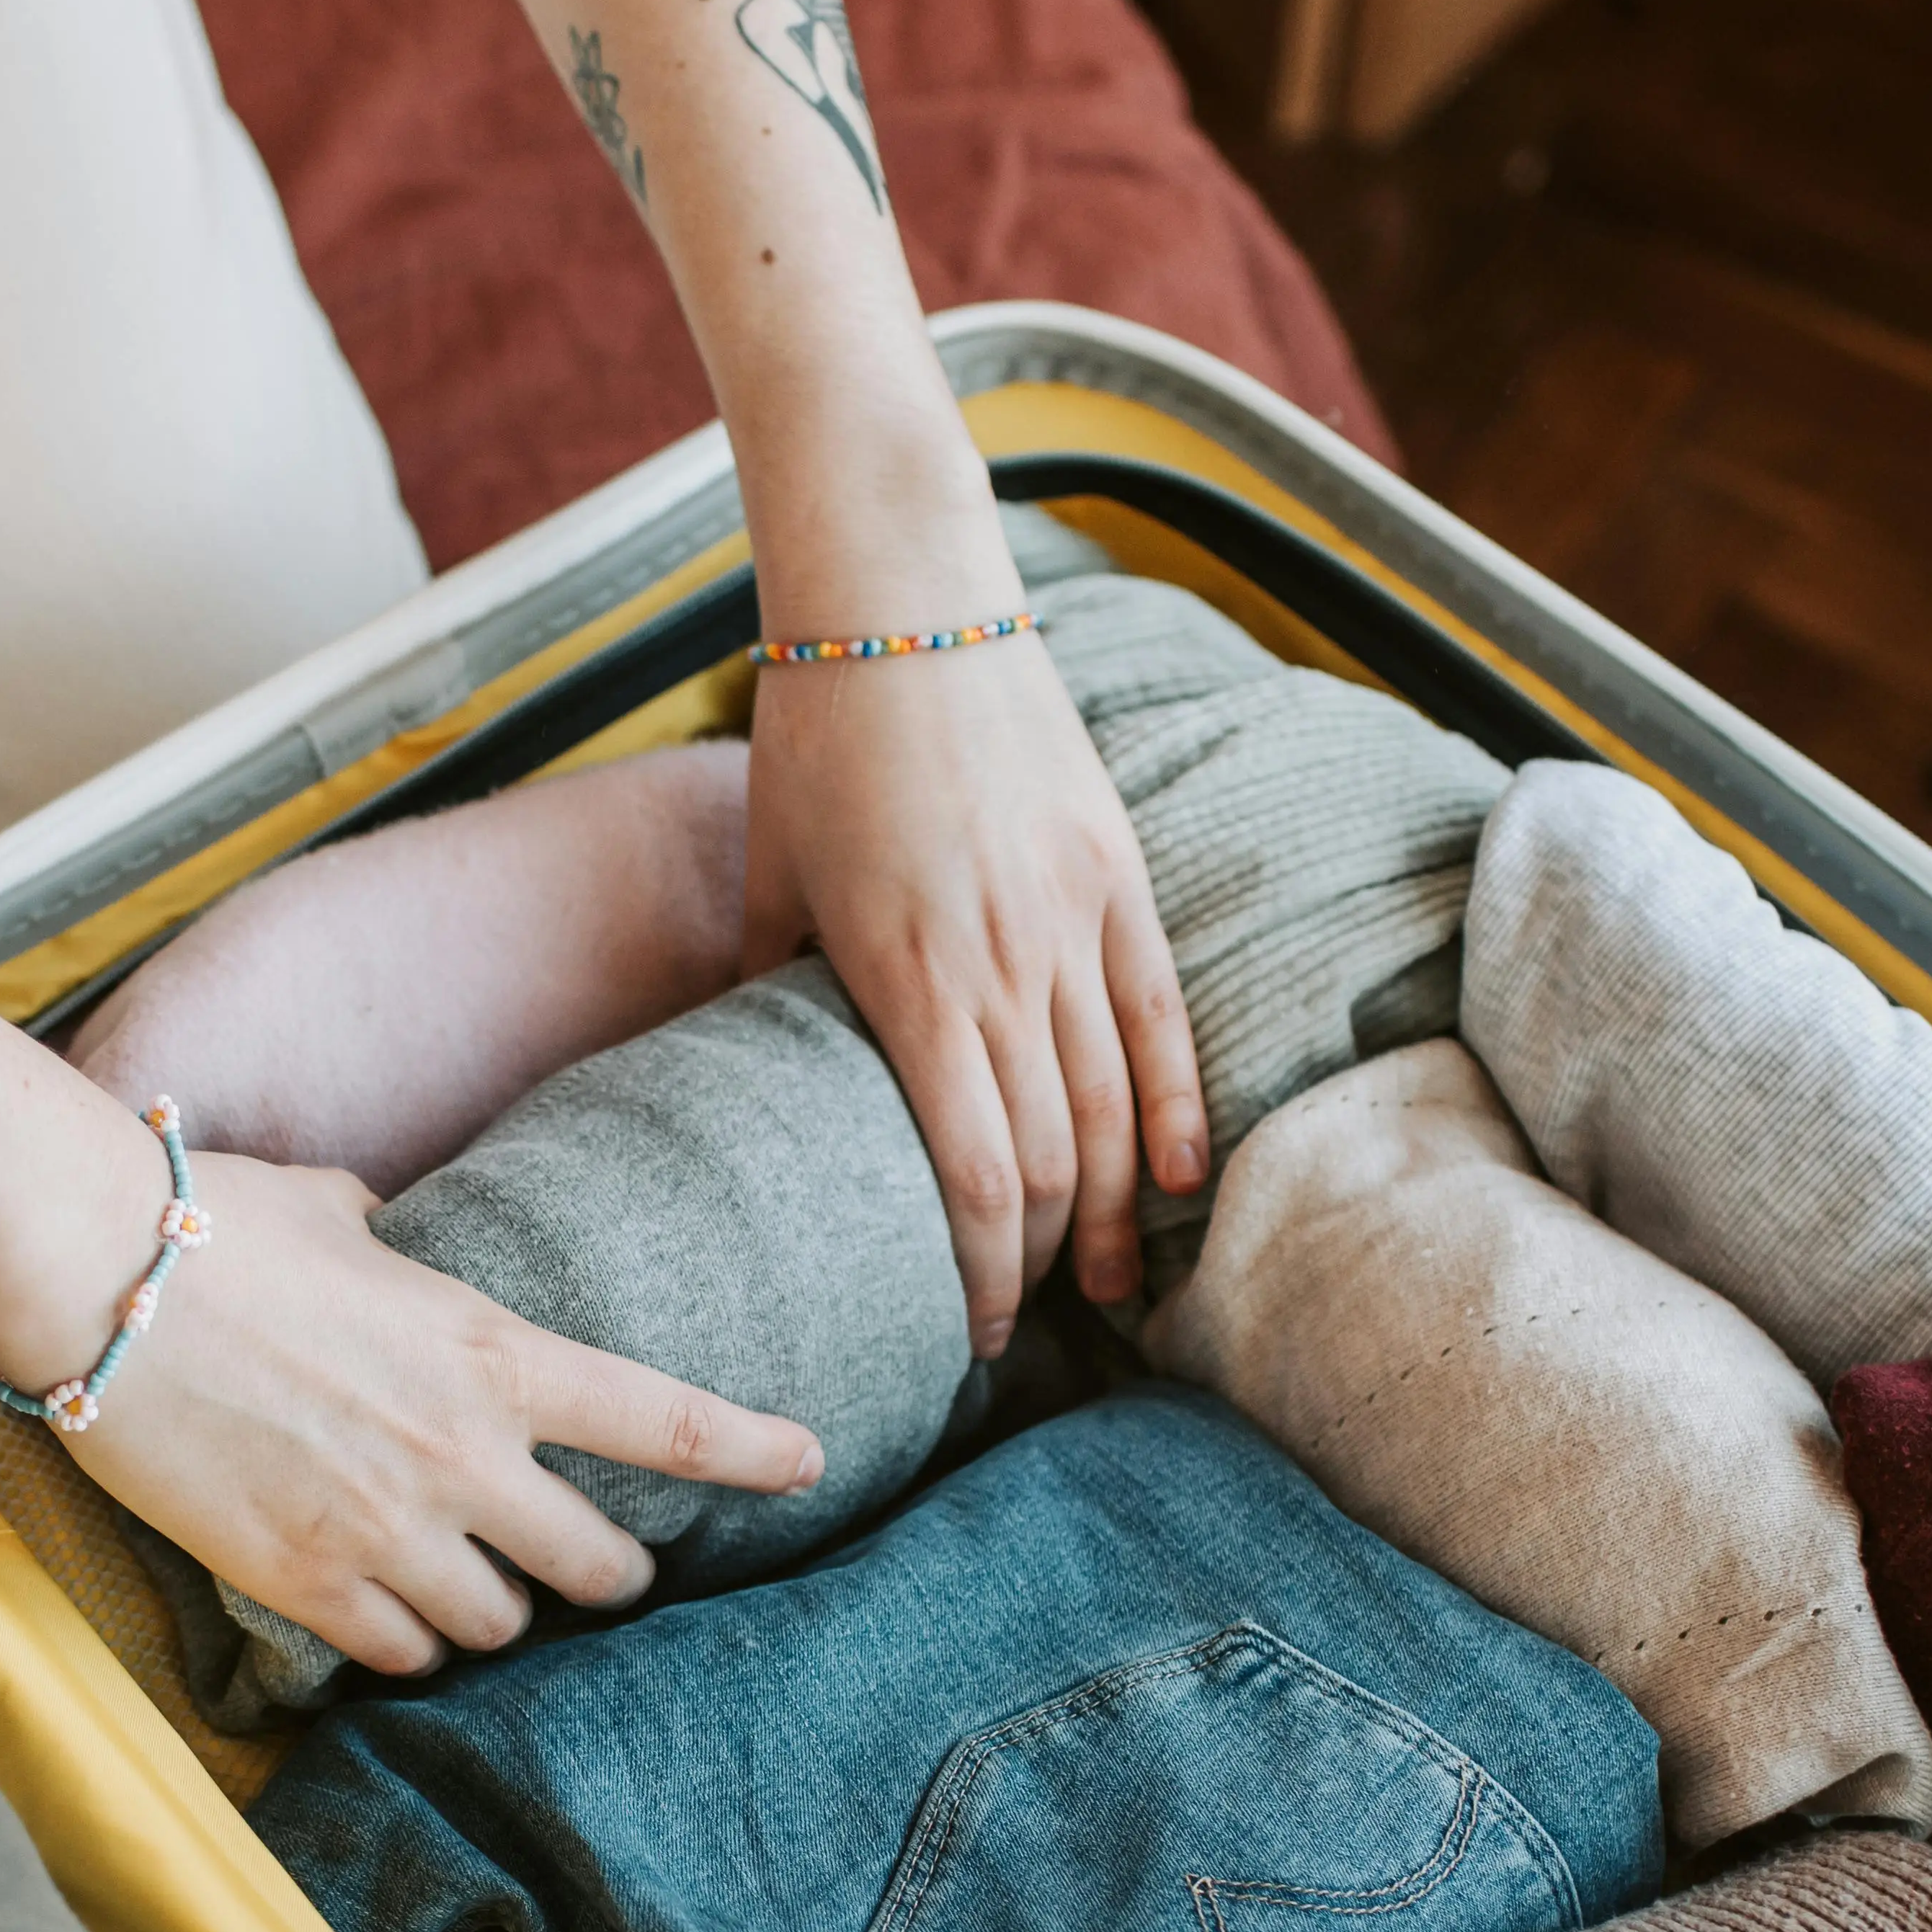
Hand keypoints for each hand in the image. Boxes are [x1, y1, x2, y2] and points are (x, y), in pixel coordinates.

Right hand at [56, 1154, 823, 1672]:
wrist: (93, 1276)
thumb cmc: (212, 1223)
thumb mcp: (339, 1217)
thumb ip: (394, 1248)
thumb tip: (385, 1234)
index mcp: (492, 1354)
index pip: (665, 1420)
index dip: (751, 1450)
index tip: (809, 1462)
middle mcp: (461, 1456)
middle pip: (598, 1567)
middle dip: (611, 1576)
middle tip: (600, 1571)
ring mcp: (385, 1530)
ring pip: (499, 1628)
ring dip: (495, 1615)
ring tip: (467, 1587)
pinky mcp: (302, 1582)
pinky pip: (399, 1654)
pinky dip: (405, 1644)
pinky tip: (387, 1617)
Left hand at [745, 633, 1208, 1345]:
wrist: (905, 601)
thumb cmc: (817, 736)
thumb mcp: (771, 874)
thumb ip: (768, 983)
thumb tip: (751, 1081)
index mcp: (905, 980)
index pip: (972, 1175)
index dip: (984, 1272)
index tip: (976, 1330)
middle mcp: (1001, 964)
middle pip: (1051, 1160)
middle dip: (1046, 1261)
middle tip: (1036, 1321)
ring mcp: (1071, 918)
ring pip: (1116, 1103)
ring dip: (1116, 1210)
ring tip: (1111, 1284)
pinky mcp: (1119, 873)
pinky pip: (1163, 1014)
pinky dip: (1180, 1107)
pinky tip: (1180, 1180)